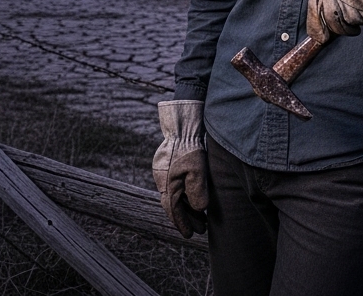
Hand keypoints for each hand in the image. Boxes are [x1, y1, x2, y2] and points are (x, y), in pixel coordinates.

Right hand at [152, 99, 206, 237]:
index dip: (182, 223)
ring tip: (201, 217)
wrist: (181, 127)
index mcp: (168, 184)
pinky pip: (174, 186)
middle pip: (173, 205)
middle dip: (187, 218)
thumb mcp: (198, 171)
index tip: (190, 235)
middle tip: (200, 229)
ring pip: (174, 196)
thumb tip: (199, 209)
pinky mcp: (166, 167)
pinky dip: (183, 195)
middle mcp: (162, 181)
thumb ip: (197, 192)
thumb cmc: (191, 148)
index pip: (173, 210)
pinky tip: (192, 198)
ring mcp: (162, 173)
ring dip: (186, 207)